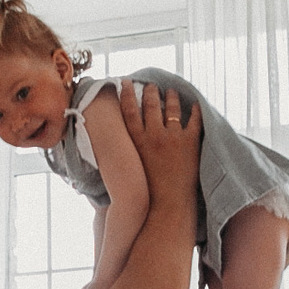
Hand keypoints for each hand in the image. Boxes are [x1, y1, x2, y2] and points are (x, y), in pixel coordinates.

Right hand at [119, 80, 198, 235]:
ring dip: (171, 97)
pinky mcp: (190, 142)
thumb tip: (93, 168)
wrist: (168, 206)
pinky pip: (194, 120)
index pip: (129, 110)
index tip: (126, 82)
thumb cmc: (144, 196)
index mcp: (136, 141)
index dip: (126, 94)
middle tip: (151, 85)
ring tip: (171, 91)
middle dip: (150, 91)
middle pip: (150, 105)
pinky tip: (195, 104)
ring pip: (172, 108)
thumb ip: (116, 161)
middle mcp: (153, 135)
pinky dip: (195, 110)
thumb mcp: (124, 174)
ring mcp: (173, 137)